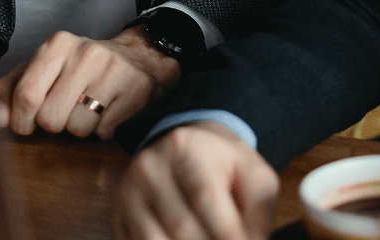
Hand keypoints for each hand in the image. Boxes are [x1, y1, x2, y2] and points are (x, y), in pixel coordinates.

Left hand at [0, 26, 180, 138]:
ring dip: (80, 129)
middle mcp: (85, 53)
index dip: (22, 120)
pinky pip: (105, 132)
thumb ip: (9, 91)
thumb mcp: (41, 71)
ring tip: (88, 109)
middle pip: (50, 118)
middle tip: (64, 111)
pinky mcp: (136, 89)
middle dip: (53, 124)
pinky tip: (108, 110)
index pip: (25, 95)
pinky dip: (103, 129)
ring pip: (77, 129)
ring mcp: (113, 70)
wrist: (136, 58)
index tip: (27, 123)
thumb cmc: (80, 69)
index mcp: (57, 45)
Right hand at [113, 121, 278, 239]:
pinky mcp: (118, 216)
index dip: (231, 236)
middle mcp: (150, 168)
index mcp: (185, 148)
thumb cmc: (221, 164)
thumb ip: (260, 209)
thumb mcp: (252, 172)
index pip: (205, 199)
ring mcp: (128, 193)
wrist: (184, 148)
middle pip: (181, 229)